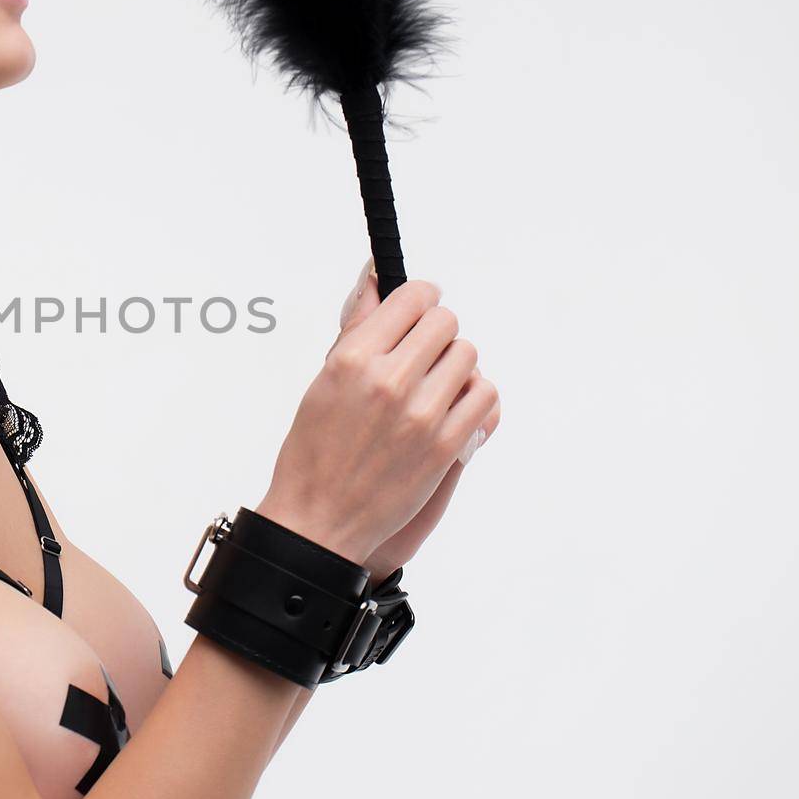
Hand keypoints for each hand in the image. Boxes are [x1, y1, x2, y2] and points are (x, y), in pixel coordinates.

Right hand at [262, 263, 490, 563]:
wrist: (320, 519)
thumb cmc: (314, 451)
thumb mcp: (323, 381)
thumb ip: (357, 329)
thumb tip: (374, 279)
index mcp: (353, 359)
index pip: (412, 297)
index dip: (419, 300)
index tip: (418, 311)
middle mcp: (389, 381)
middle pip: (446, 322)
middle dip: (435, 333)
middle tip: (420, 356)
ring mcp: (422, 414)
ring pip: (468, 355)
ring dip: (454, 366)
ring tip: (431, 388)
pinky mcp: (448, 446)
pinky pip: (484, 396)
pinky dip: (472, 398)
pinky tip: (449, 411)